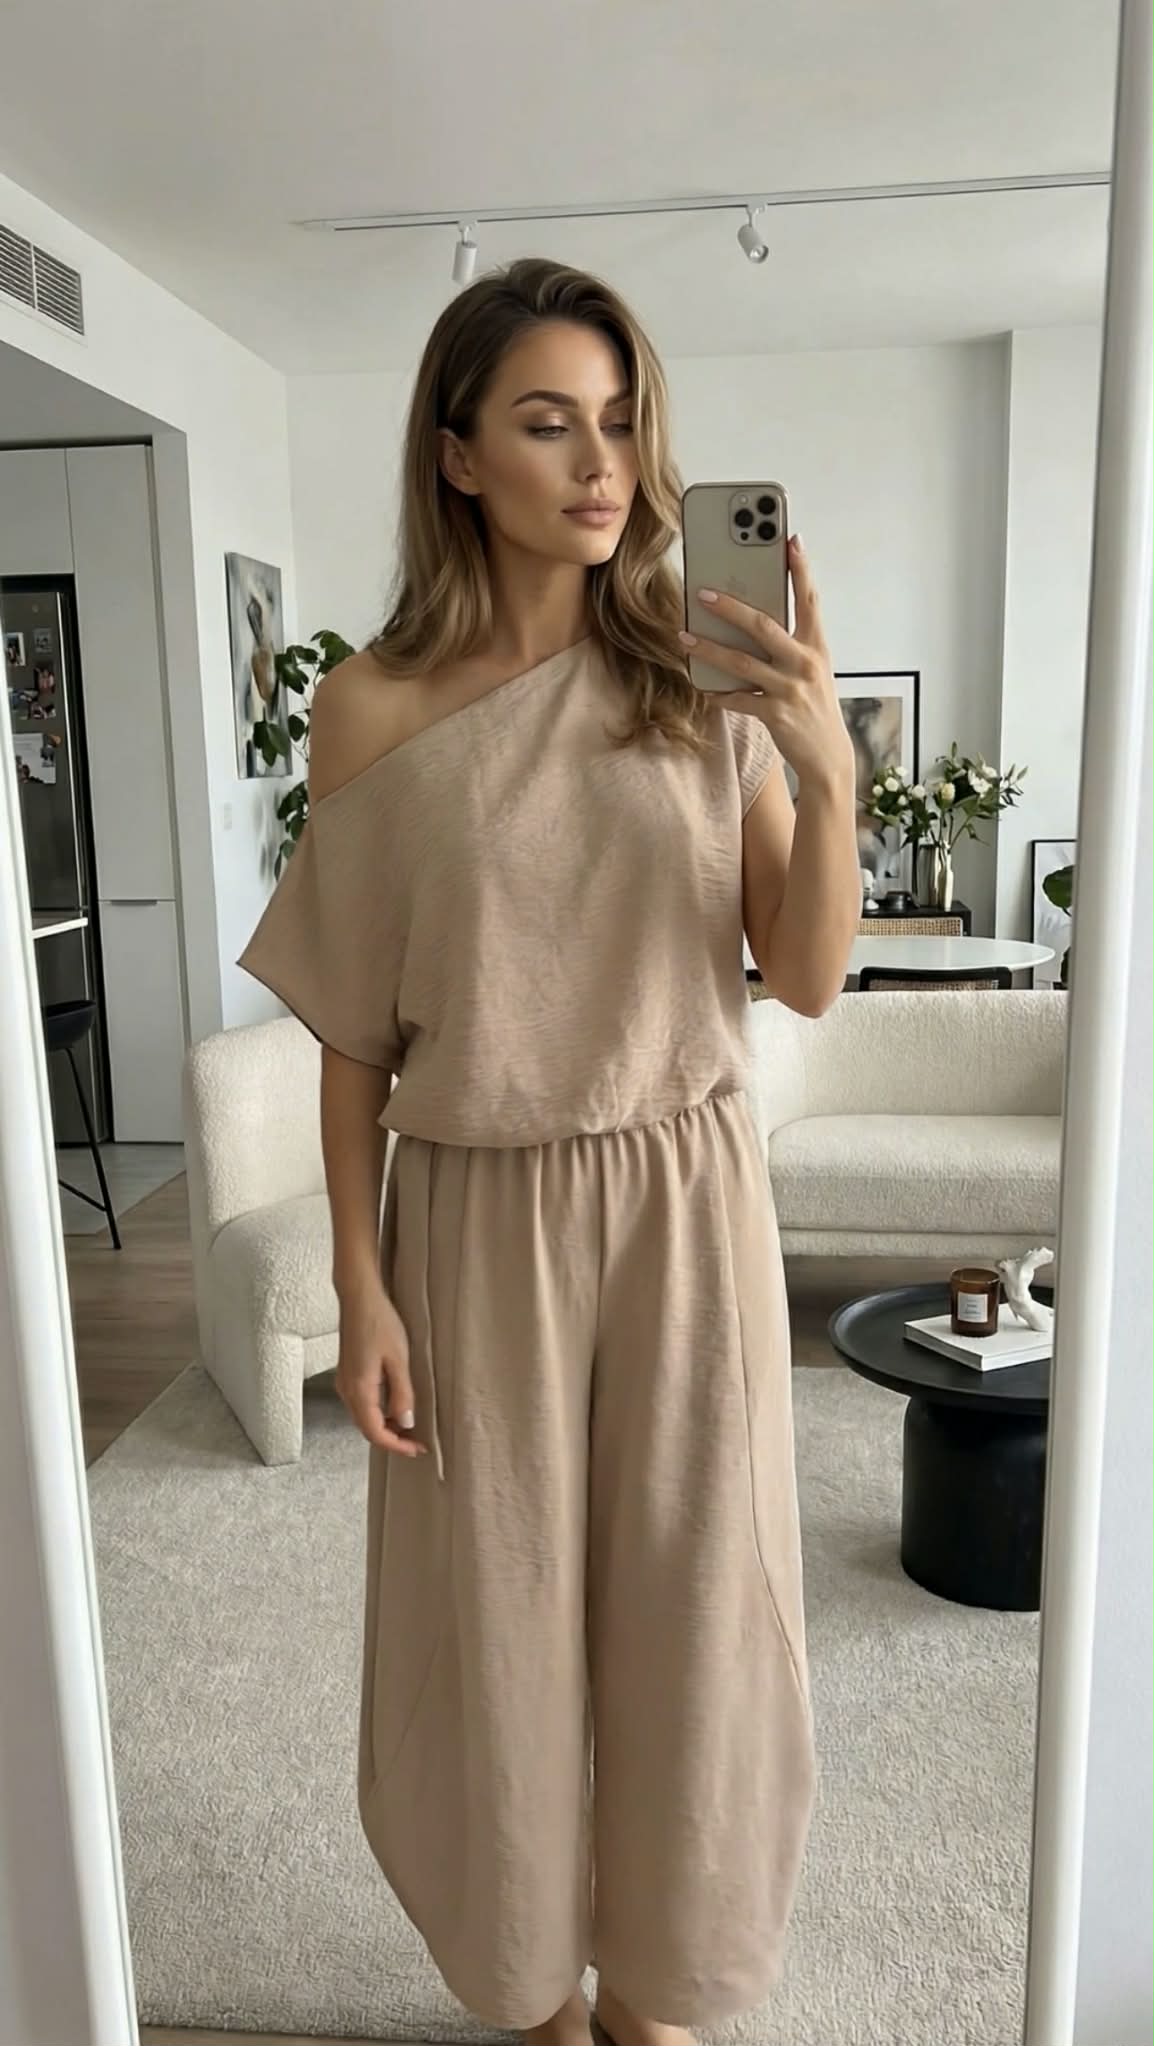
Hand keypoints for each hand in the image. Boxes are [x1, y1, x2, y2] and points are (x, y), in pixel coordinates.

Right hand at [334, 1281, 426, 1455]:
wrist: (359, 1298)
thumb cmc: (380, 1323)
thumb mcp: (398, 1359)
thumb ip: (402, 1393)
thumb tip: (405, 1423)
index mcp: (359, 1390)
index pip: (375, 1432)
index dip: (396, 1446)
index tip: (417, 1449)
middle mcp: (347, 1391)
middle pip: (366, 1429)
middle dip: (391, 1439)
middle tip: (416, 1442)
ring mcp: (344, 1382)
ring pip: (363, 1417)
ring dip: (384, 1427)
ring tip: (409, 1427)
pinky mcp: (347, 1374)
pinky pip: (361, 1404)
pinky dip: (377, 1413)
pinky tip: (394, 1408)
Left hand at [680, 535, 853, 788]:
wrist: (828, 756)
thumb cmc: (815, 707)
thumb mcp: (813, 670)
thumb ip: (791, 645)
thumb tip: (753, 620)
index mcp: (817, 647)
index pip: (809, 599)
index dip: (801, 569)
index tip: (791, 540)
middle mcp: (805, 663)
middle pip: (764, 625)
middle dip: (731, 607)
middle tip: (703, 592)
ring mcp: (790, 689)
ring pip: (742, 662)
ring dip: (709, 648)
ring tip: (684, 636)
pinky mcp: (776, 714)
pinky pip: (738, 699)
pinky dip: (719, 693)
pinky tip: (704, 687)